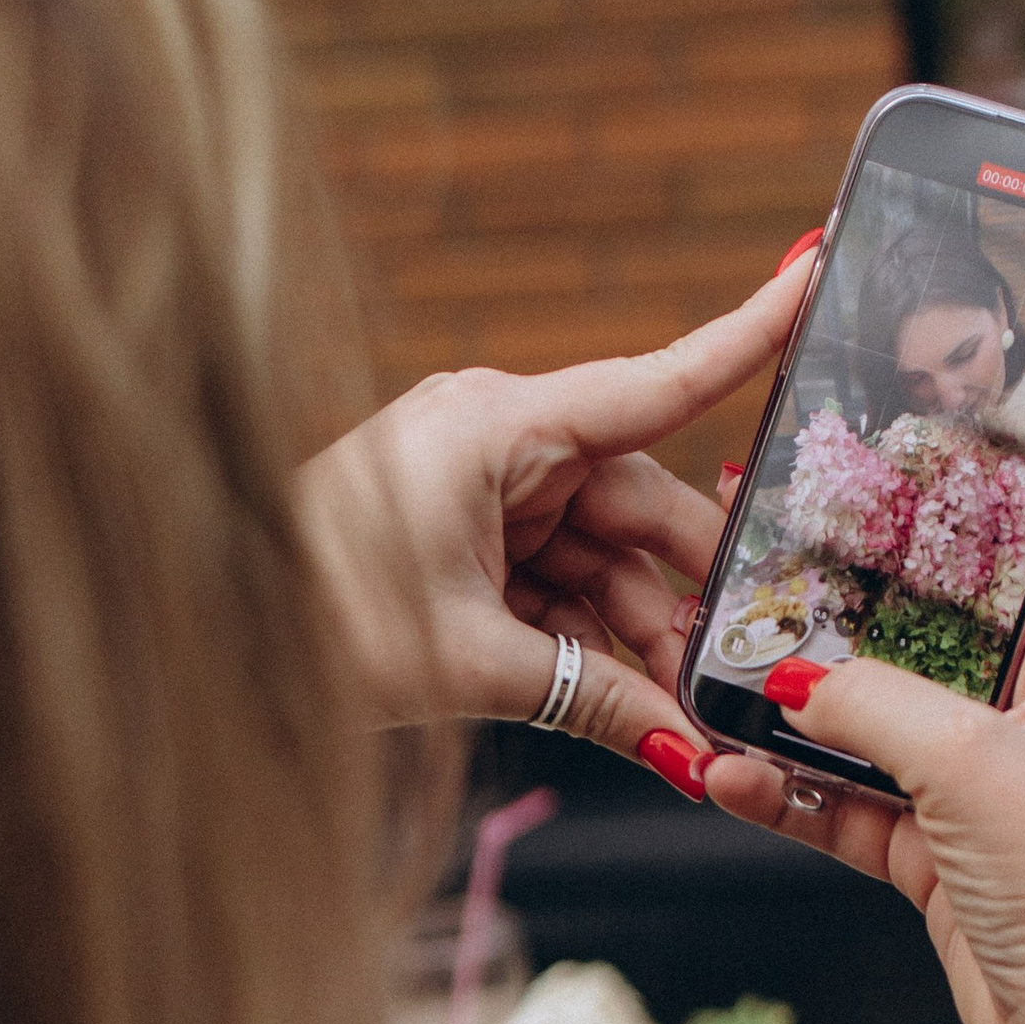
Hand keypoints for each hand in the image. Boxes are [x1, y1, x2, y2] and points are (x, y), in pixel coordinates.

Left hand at [297, 262, 806, 747]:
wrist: (208, 646)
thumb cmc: (317, 625)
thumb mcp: (476, 665)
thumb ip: (596, 697)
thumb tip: (687, 747)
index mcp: (499, 425)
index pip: (657, 383)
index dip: (748, 337)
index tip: (816, 276)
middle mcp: (497, 438)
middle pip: (640, 503)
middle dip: (689, 595)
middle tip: (738, 675)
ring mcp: (480, 484)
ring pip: (605, 552)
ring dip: (639, 632)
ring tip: (675, 716)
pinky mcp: (463, 532)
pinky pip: (558, 576)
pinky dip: (588, 635)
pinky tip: (624, 701)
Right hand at [704, 482, 1024, 1023]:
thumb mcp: (973, 765)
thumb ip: (873, 703)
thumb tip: (791, 676)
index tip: (947, 416)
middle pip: (951, 606)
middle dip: (863, 574)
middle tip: (778, 530)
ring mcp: (991, 777)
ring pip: (882, 707)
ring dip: (803, 694)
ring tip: (718, 654)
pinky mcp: (944, 850)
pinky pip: (850, 799)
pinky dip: (789, 789)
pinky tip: (723, 772)